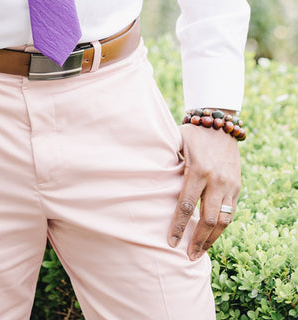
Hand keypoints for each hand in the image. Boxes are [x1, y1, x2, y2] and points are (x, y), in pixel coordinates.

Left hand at [168, 123, 240, 259]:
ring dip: (212, 240)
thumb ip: (165, 161)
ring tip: (200, 253)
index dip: (179, 226)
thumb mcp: (176, 142)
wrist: (220, 124)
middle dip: (198, 241)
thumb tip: (144, 177)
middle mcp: (217, 180)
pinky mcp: (237, 186)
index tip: (171, 242)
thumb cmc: (192, 134)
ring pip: (223, 220)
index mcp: (198, 170)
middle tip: (188, 257)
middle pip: (208, 219)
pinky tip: (211, 237)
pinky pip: (231, 213)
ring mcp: (230, 185)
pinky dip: (221, 227)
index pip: (187, 205)